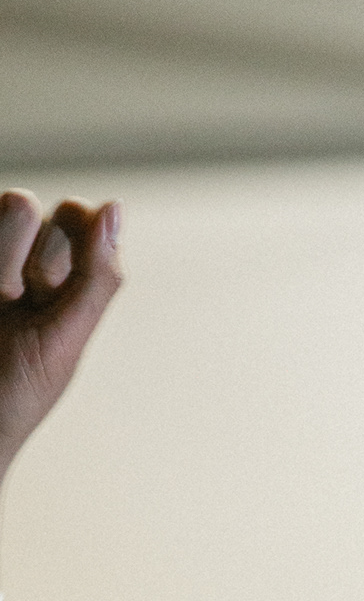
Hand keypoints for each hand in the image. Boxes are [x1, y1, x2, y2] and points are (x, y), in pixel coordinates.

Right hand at [0, 193, 122, 485]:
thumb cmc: (15, 393)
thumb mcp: (64, 339)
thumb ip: (95, 277)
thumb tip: (114, 208)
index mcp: (56, 277)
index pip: (73, 215)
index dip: (67, 236)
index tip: (49, 283)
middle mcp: (12, 257)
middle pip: (22, 207)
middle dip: (20, 259)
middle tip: (13, 304)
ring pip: (2, 209)